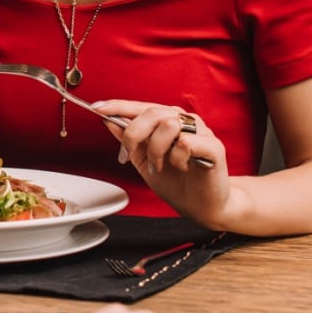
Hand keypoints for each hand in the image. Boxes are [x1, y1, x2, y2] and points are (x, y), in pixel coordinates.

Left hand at [94, 99, 231, 226]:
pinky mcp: (214, 146)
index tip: (97, 108)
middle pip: (152, 113)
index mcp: (168, 120)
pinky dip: (176, 158)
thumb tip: (108, 121)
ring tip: (159, 166)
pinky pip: (186, 143)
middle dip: (133, 135)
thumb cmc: (177, 182)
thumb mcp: (144, 161)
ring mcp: (201, 131)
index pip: (141, 106)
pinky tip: (180, 167)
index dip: (119, 105)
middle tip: (129, 155)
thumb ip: (129, 141)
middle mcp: (185, 120)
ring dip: (156, 150)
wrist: (203, 206)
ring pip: (168, 125)